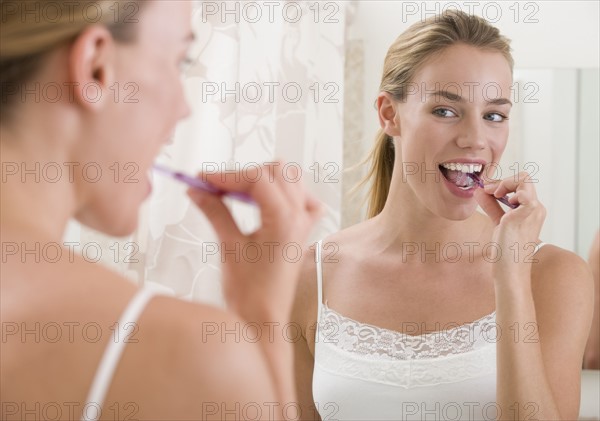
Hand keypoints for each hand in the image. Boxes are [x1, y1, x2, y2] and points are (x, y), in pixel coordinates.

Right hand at [187, 162, 322, 320]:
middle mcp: (300, 217)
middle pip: (275, 172)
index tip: (202, 180)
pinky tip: (265, 202)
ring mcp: (304, 223)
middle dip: (243, 174)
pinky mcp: (301, 232)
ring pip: (291, 179)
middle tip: (214, 187)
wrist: (264, 319)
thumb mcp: (229, 246)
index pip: (257, 178)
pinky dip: (284, 192)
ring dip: (263, 179)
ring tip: (235, 193)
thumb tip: (198, 190)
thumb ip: (215, 211)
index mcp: (285, 219)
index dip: (226, 175)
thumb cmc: (250, 293)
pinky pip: (303, 199)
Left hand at [474, 171, 545, 281]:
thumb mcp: (498, 223)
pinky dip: (508, 188)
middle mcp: (536, 209)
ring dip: (504, 182)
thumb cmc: (506, 252)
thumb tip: (479, 191)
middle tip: (487, 189)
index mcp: (532, 212)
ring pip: (524, 179)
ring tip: (492, 193)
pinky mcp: (528, 211)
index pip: (522, 186)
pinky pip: (522, 188)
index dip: (503, 184)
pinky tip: (499, 198)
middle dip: (502, 181)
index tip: (487, 191)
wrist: (510, 270)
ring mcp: (533, 209)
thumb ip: (491, 206)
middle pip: (524, 179)